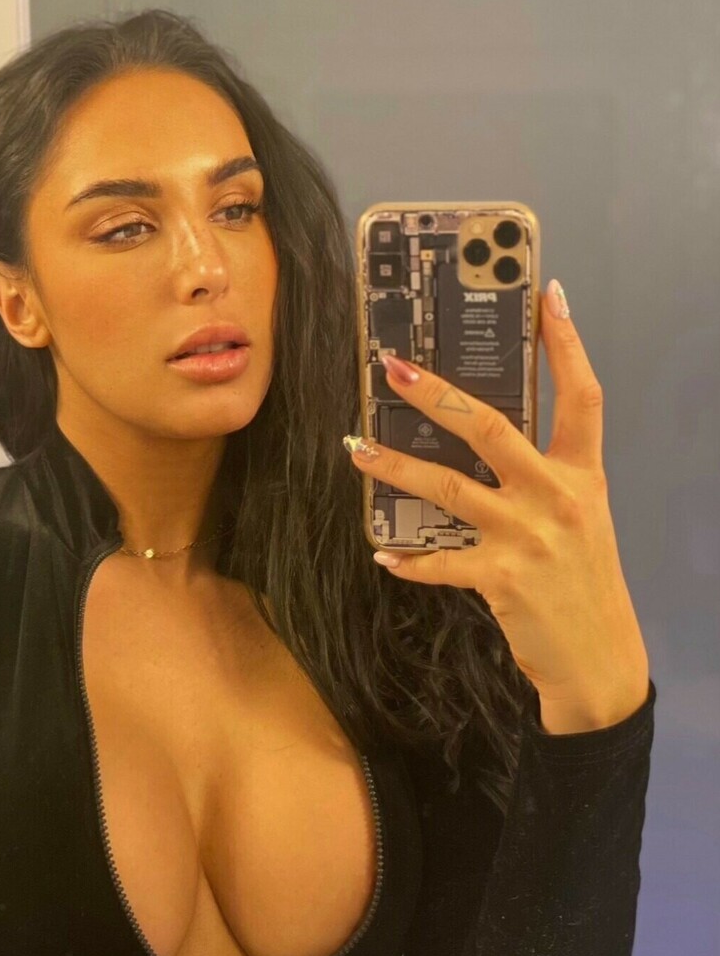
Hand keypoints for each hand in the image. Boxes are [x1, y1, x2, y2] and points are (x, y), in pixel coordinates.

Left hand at [345, 285, 650, 718]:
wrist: (598, 659)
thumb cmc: (582, 583)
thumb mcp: (580, 518)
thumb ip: (544, 477)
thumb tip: (487, 439)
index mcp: (582, 475)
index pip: (581, 396)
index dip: (565, 344)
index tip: (547, 295)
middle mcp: (557, 497)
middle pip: (492, 428)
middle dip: (437, 394)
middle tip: (392, 368)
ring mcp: (528, 536)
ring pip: (449, 487)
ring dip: (396, 466)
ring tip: (357, 449)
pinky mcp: (502, 578)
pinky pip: (441, 561)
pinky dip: (410, 560)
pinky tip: (385, 554)